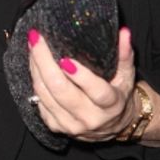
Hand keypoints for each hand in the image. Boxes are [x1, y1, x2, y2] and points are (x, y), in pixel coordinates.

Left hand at [27, 27, 136, 141]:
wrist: (113, 125)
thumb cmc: (118, 93)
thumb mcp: (127, 75)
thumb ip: (125, 54)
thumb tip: (124, 32)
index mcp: (111, 105)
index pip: (97, 92)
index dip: (81, 77)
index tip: (65, 58)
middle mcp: (89, 118)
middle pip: (61, 90)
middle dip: (44, 62)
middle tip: (36, 38)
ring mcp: (70, 125)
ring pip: (45, 94)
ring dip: (35, 67)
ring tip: (33, 44)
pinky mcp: (56, 126)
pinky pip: (38, 101)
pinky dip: (34, 80)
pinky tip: (34, 63)